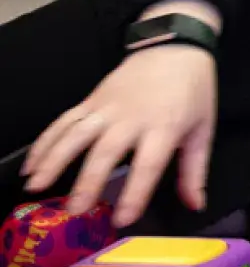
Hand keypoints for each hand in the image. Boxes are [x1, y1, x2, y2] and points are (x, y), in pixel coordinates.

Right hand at [24, 45, 217, 227]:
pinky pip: (63, 121)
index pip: (149, 163)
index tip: (123, 218)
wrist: (176, 47)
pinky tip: (31, 165)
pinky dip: (45, 142)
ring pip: (76, 134)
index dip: (135, 192)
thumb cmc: (193, 91)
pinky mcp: (91, 100)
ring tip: (37, 187)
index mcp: (165, 126)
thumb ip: (195, 171)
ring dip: (54, 160)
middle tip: (74, 211)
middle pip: (106, 150)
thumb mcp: (203, 130)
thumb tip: (195, 205)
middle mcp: (132, 117)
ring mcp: (107, 107)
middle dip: (88, 181)